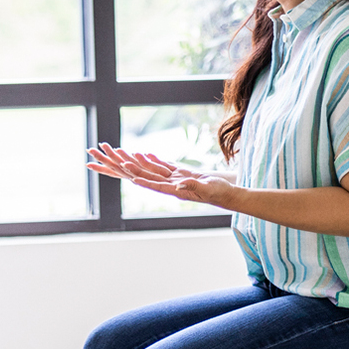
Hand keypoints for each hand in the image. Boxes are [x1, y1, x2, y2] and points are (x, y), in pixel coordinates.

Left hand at [86, 143, 233, 206]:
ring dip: (143, 163)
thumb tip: (178, 185)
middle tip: (122, 163)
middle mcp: (173, 186)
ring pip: (156, 170)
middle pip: (151, 177)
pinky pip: (166, 166)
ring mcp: (177, 180)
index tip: (131, 179)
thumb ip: (192, 185)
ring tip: (130, 154)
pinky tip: (148, 155)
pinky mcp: (182, 174)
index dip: (144, 181)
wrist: (227, 193)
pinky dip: (156, 160)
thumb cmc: (219, 192)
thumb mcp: (207, 188)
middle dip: (137, 171)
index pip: (157, 186)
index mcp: (177, 191)